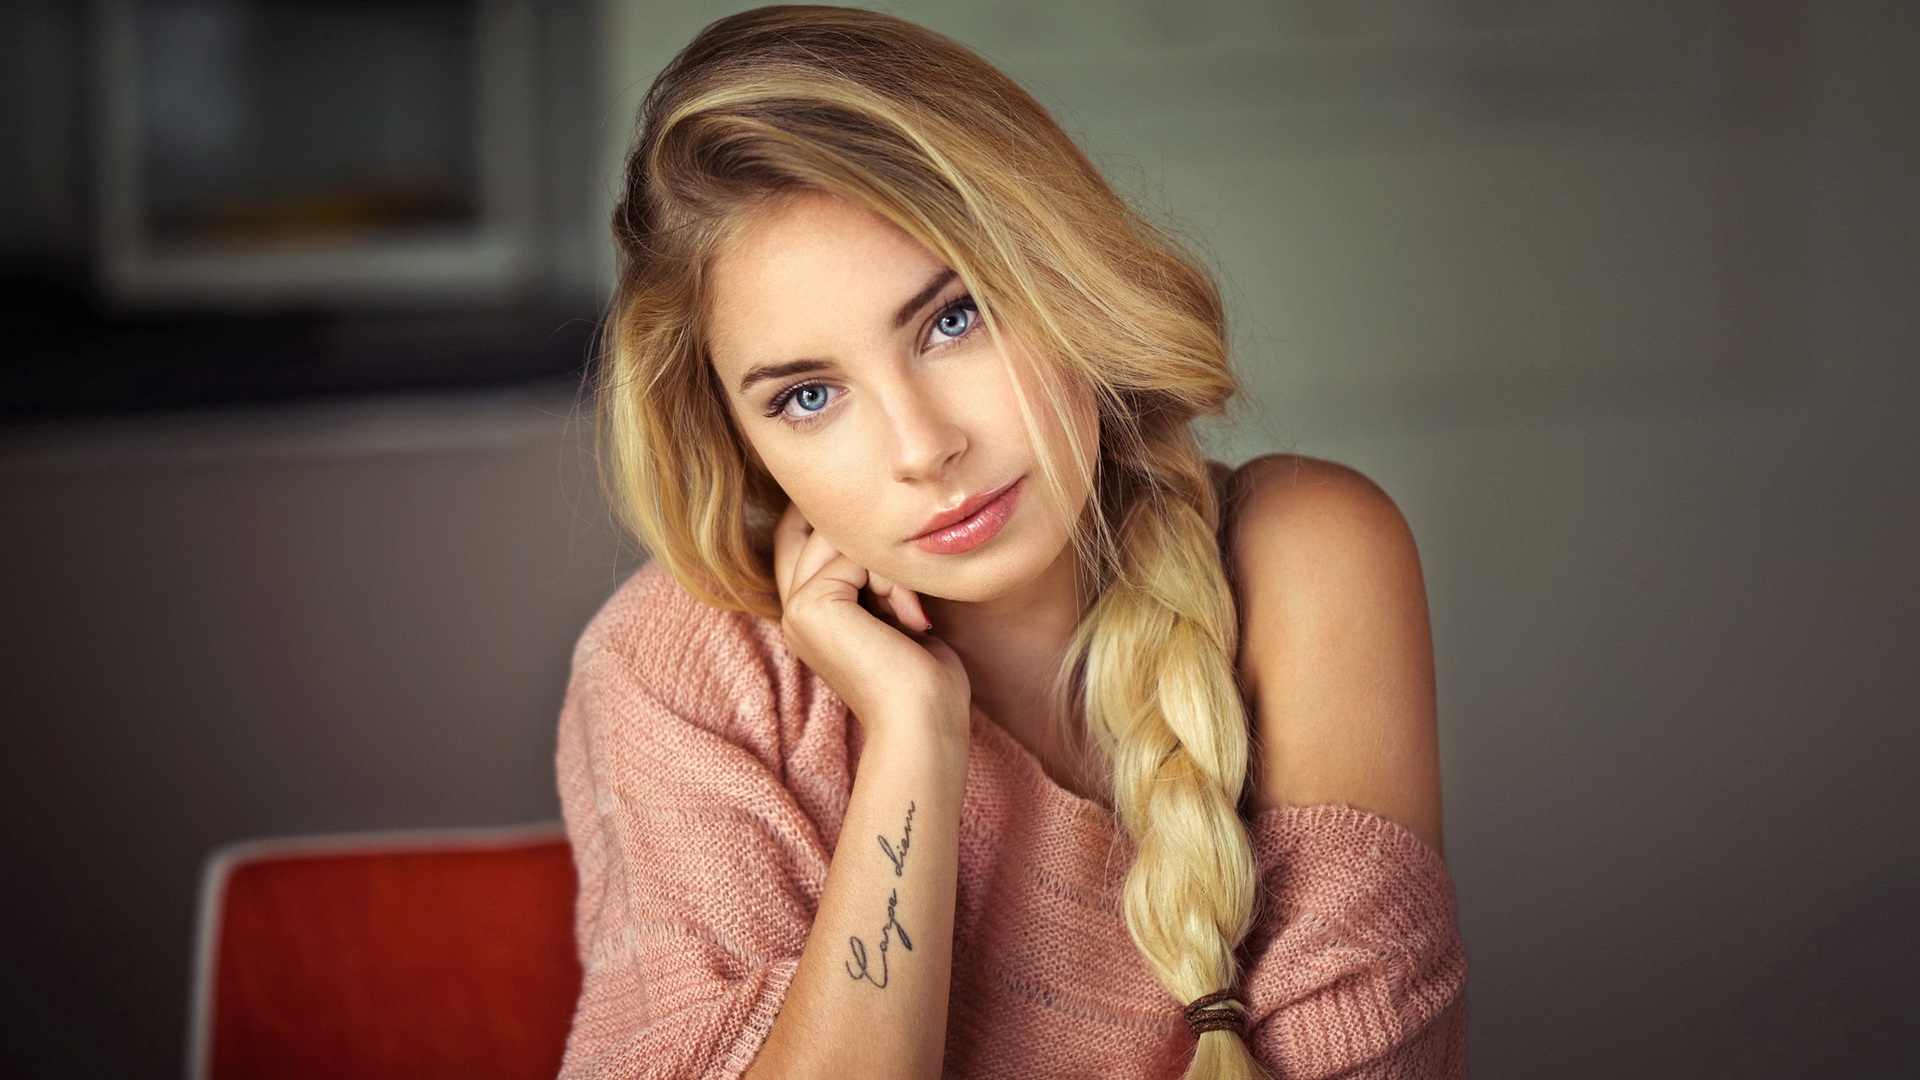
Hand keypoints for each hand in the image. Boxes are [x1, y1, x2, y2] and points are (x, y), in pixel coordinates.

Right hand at [773, 501, 970, 742]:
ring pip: (839, 538)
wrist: (923, 722)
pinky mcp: (809, 606)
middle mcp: (792, 609)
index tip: (892, 533)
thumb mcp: (895, 609)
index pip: (804, 535)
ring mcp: (795, 608)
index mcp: (807, 613)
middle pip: (821, 529)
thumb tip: (874, 523)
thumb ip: (874, 571)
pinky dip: (892, 580)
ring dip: (888, 566)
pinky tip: (910, 619)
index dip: (840, 522)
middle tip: (911, 598)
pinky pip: (853, 557)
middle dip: (874, 546)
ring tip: (912, 613)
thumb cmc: (923, 676)